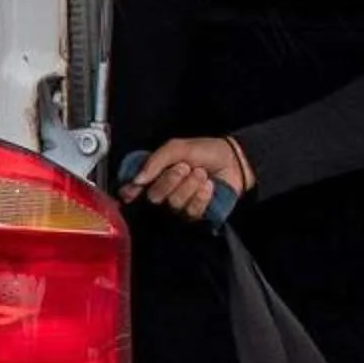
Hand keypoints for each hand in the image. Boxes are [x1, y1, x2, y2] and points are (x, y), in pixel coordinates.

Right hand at [127, 135, 252, 221]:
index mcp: (154, 175)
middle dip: (170, 180)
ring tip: (202, 173)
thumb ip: (155, 161)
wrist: (233, 160)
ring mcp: (179, 206)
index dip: (130, 192)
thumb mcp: (176, 147)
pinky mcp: (195, 214)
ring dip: (190, 185)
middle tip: (186, 167)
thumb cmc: (204, 151)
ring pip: (174, 203)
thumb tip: (137, 180)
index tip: (133, 190)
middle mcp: (163, 192)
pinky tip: (209, 185)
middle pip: (154, 197)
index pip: (132, 190)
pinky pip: (192, 211)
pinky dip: (201, 196)